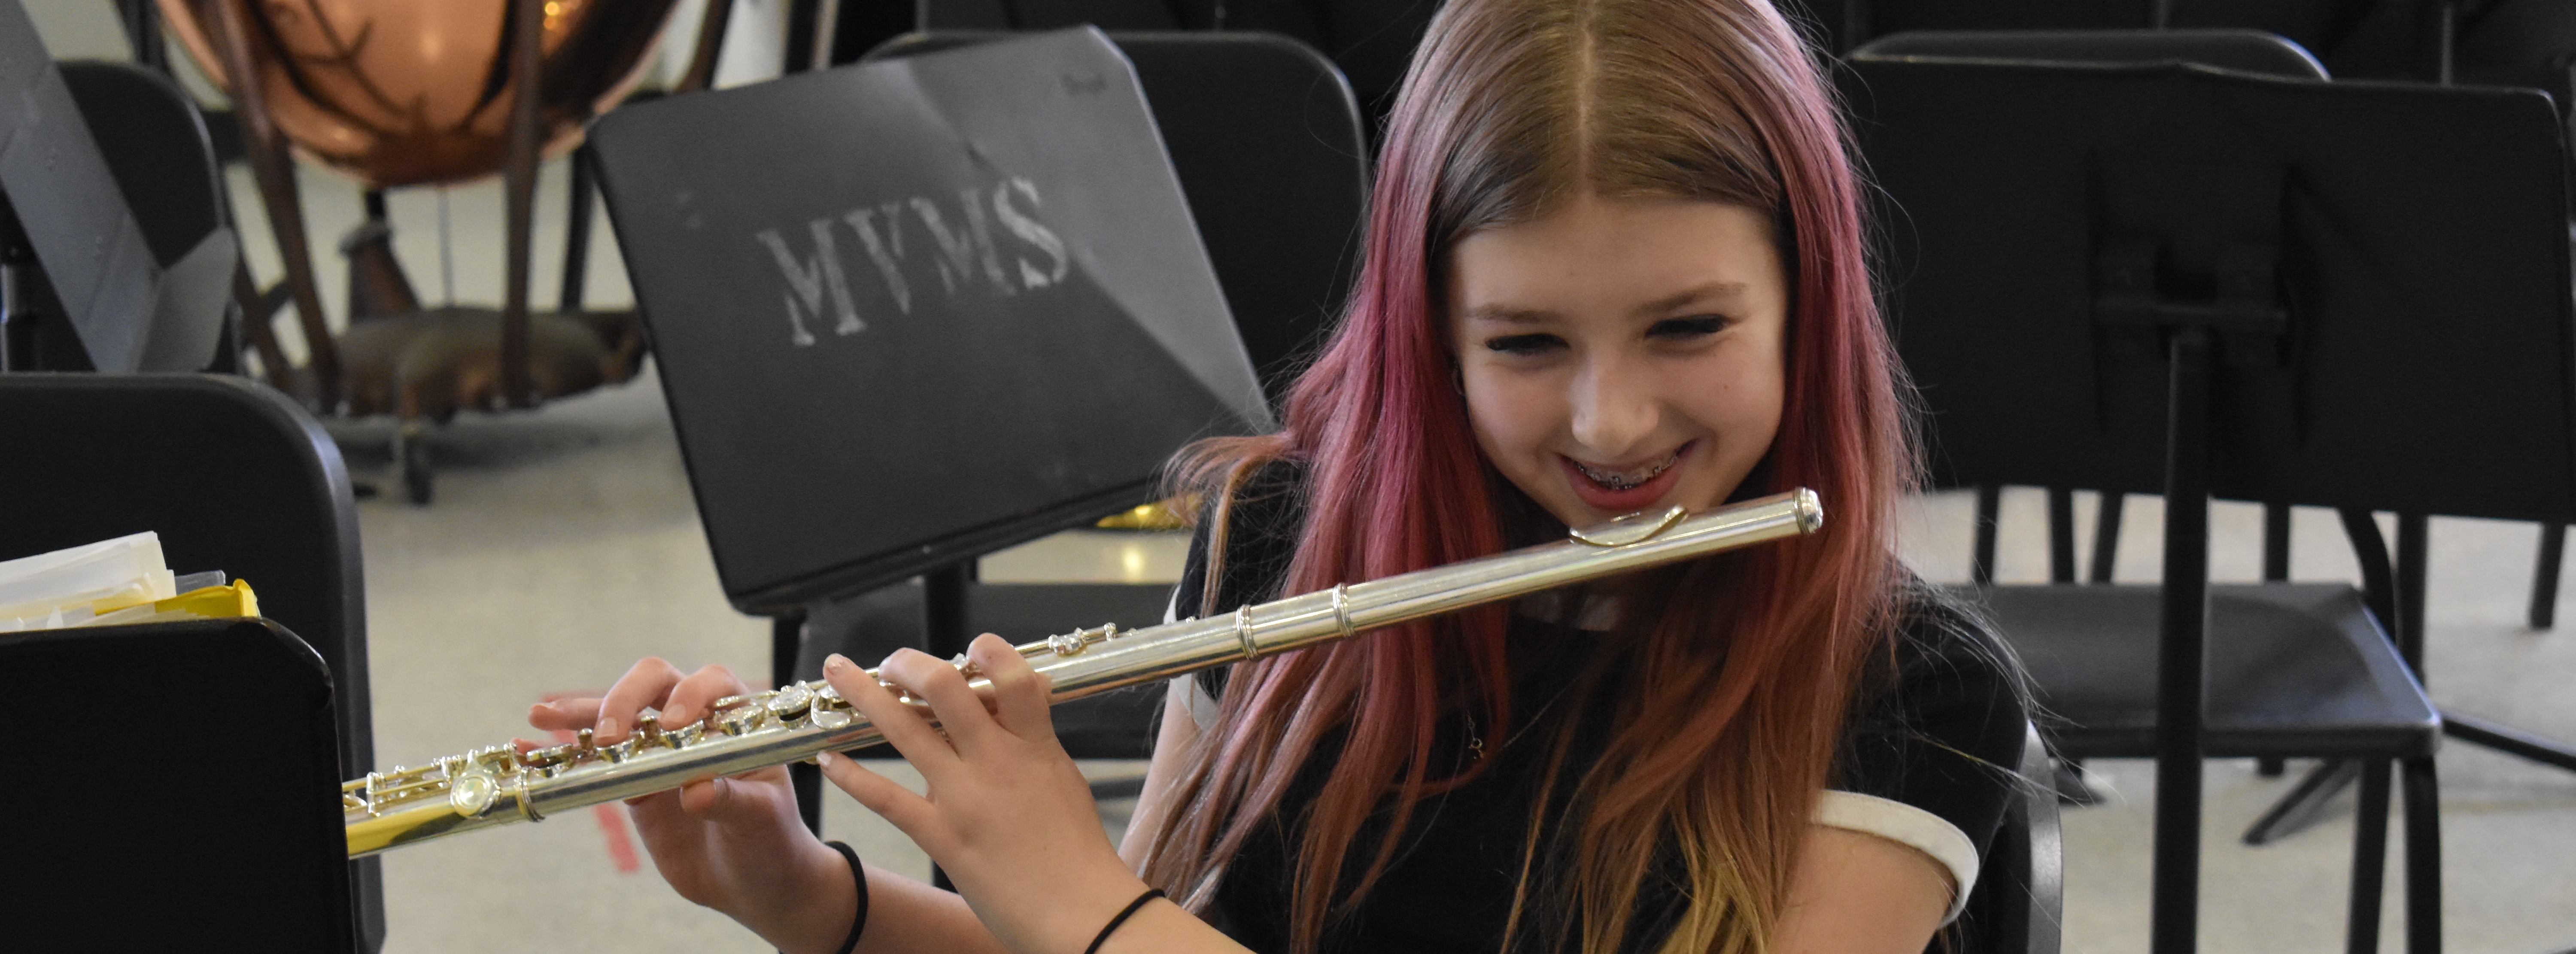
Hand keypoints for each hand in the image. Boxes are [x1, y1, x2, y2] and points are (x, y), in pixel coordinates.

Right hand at [528, 659, 855, 952]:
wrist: (754, 880)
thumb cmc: (771, 839)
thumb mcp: (762, 819)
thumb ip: (733, 800)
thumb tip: (697, 791)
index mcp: (737, 720)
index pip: (711, 683)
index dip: (690, 695)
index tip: (673, 725)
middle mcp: (695, 724)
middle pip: (654, 684)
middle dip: (625, 700)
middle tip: (609, 735)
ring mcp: (659, 750)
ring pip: (617, 716)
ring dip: (579, 713)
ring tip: (541, 716)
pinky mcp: (633, 782)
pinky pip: (595, 762)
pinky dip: (565, 754)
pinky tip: (531, 750)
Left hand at [816, 636, 1152, 953]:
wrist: (1081, 912)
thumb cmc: (1077, 849)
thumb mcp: (1063, 778)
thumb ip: (1034, 738)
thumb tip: (1016, 698)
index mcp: (1035, 745)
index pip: (1011, 675)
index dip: (986, 650)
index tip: (969, 648)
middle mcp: (996, 762)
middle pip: (945, 687)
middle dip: (909, 663)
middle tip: (891, 660)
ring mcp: (964, 797)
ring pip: (905, 728)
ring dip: (865, 693)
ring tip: (838, 672)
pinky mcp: (941, 836)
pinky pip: (884, 798)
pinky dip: (851, 775)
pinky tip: (829, 759)